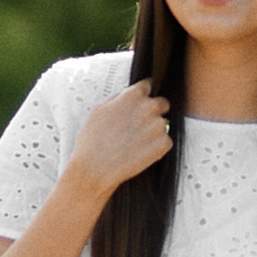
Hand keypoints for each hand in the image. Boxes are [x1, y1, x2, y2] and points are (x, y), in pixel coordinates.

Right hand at [67, 77, 171, 204]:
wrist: (94, 169)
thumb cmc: (92, 141)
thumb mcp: (99, 110)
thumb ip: (119, 99)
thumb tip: (128, 97)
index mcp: (133, 95)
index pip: (147, 87)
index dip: (141, 98)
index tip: (137, 106)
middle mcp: (149, 107)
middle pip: (161, 104)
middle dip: (152, 113)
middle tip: (138, 127)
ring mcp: (158, 126)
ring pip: (162, 124)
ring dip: (152, 132)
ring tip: (134, 143)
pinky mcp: (163, 144)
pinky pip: (165, 141)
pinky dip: (155, 147)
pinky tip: (139, 152)